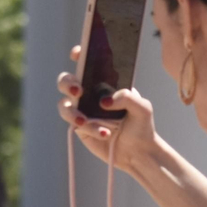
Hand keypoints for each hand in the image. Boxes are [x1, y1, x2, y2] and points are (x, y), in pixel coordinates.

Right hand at [59, 46, 161, 171]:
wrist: (139, 152)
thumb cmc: (141, 125)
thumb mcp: (143, 108)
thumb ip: (127, 98)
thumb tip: (103, 101)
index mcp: (104, 82)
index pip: (87, 63)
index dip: (79, 54)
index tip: (77, 54)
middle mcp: (89, 93)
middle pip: (66, 80)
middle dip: (67, 83)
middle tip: (78, 91)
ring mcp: (82, 110)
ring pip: (63, 104)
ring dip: (71, 111)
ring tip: (84, 121)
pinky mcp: (79, 127)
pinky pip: (74, 124)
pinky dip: (89, 127)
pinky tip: (104, 133)